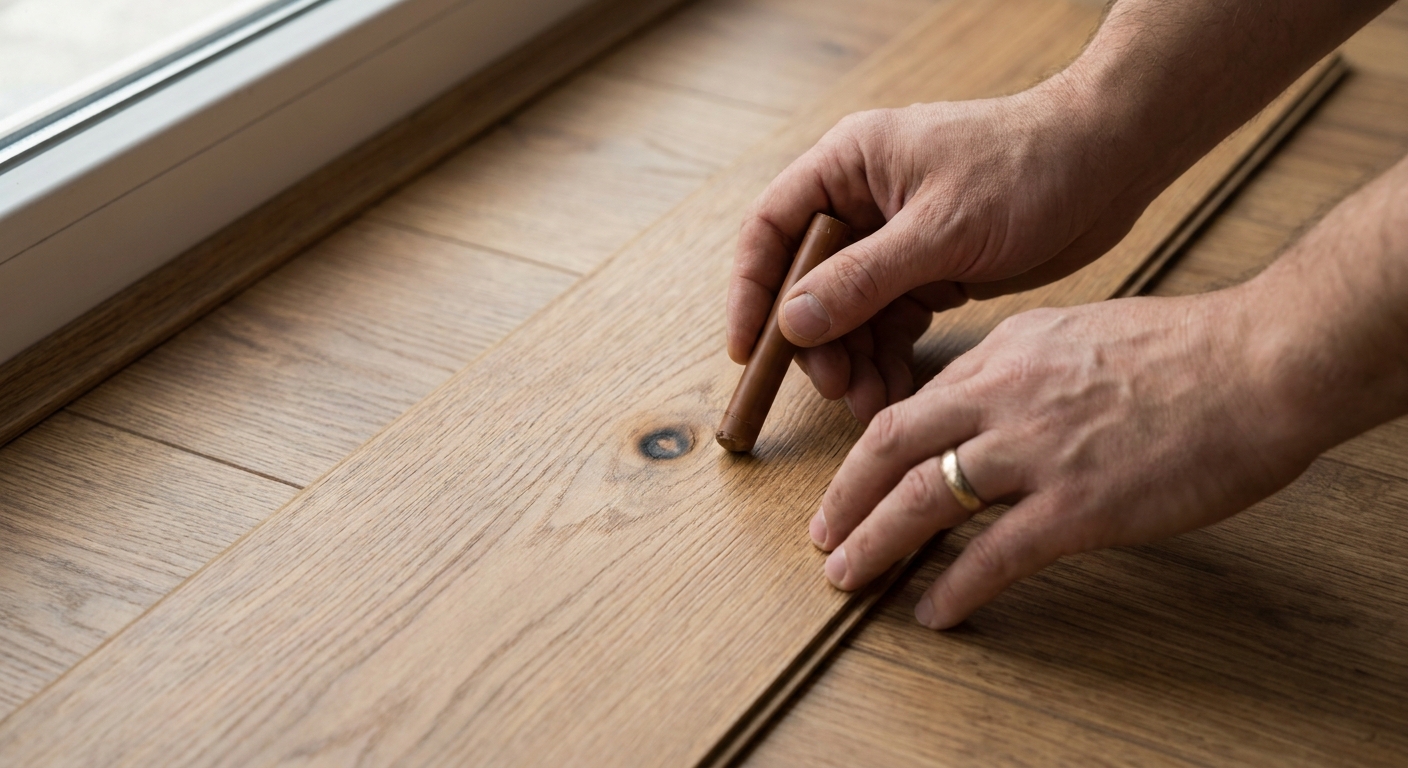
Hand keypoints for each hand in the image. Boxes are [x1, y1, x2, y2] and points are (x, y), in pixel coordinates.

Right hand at [727, 78, 1158, 422]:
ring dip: (855, 360)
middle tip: (837, 389)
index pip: (772, 229)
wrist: (1111, 164)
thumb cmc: (1029, 168)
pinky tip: (896, 394)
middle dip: (818, 342)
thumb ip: (862, 279)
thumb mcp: (939, 229)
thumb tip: (791, 323)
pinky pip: (891, 324)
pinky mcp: (931, 271)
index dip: (751, 291)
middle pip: (808, 283)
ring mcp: (896, 240)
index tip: (748, 350)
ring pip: (850, 313)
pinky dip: (890, 359)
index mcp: (849, 165)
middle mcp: (863, 201)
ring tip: (871, 405)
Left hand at [807, 288, 1323, 628]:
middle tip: (822, 534)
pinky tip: (936, 613)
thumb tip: (994, 392)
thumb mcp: (1083, 331)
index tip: (855, 480)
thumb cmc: (1189, 350)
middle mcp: (1003, 397)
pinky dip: (954, 588)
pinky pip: (993, 556)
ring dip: (874, 544)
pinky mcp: (1077, 506)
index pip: (914, 403)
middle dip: (845, 496)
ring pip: (923, 499)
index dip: (872, 450)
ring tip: (847, 576)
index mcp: (1006, 354)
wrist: (1261, 363)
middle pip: (890, 446)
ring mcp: (1035, 452)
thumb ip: (1028, 365)